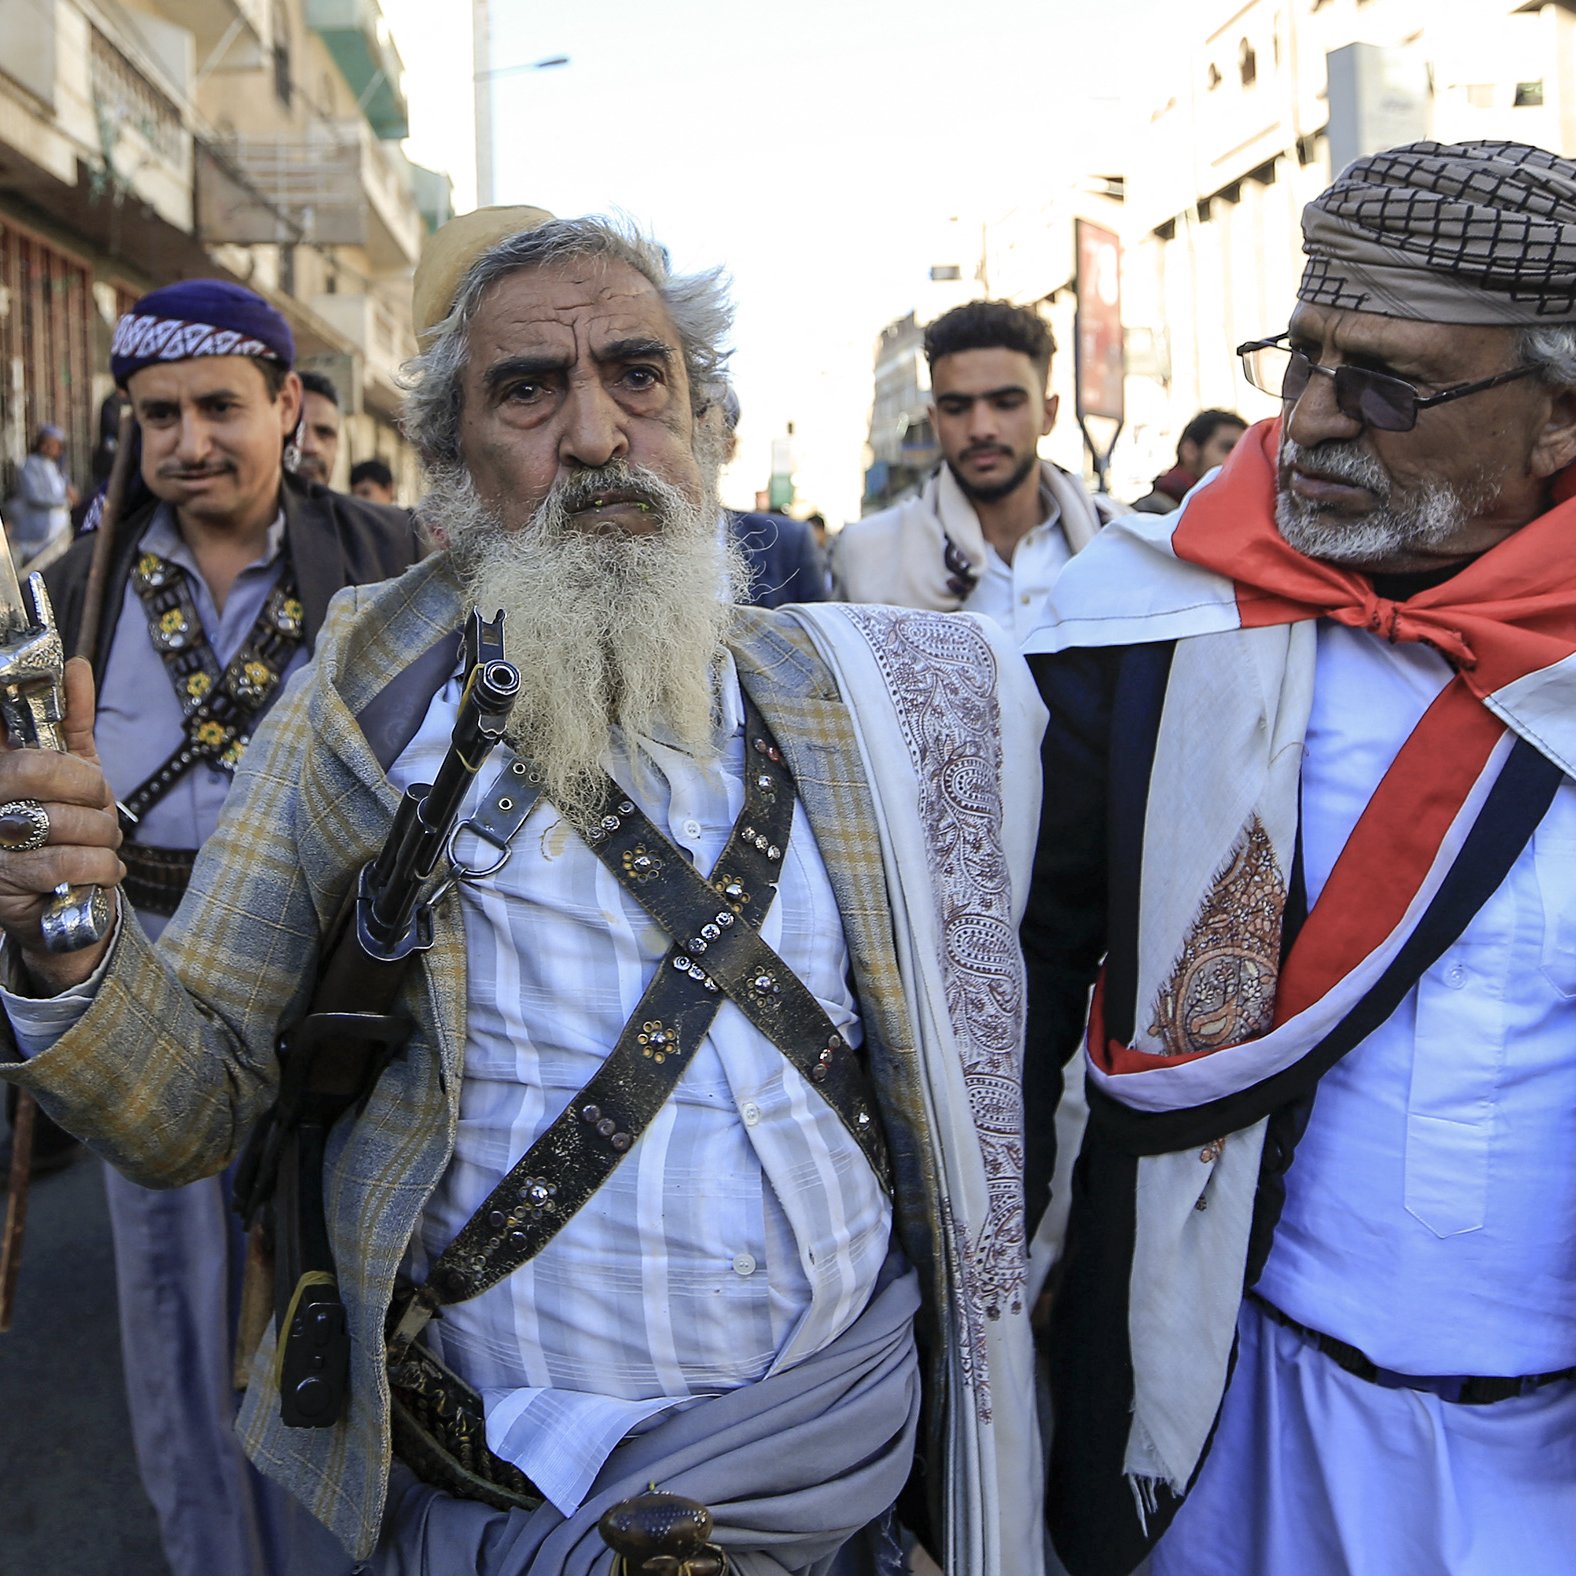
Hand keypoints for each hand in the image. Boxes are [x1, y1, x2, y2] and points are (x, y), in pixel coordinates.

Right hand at [0, 658, 122, 990]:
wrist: (64, 899)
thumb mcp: (72, 766)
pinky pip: (65, 863)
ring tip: (103, 840)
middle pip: (37, 770)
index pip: (5, 727)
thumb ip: (70, 717)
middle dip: (89, 787)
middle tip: (100, 802)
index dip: (42, 739)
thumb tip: (74, 665)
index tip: (75, 762)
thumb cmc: (65, 821)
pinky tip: (104, 868)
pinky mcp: (0, 884)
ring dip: (101, 833)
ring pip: (58, 820)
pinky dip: (102, 866)